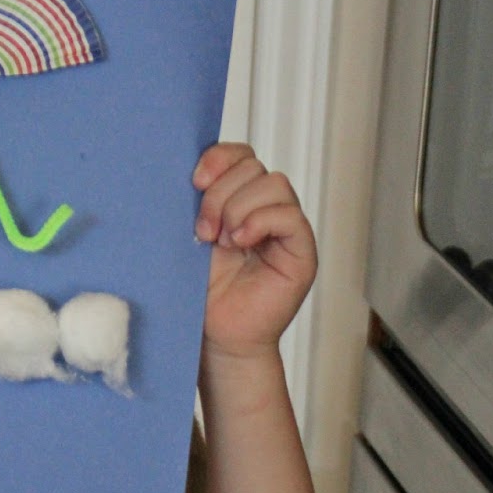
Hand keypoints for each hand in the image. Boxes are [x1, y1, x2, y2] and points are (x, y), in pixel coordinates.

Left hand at [193, 143, 316, 360]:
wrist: (217, 337)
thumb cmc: (203, 294)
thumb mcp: (192, 238)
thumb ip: (199, 203)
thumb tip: (193, 171)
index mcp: (239, 200)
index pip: (241, 155)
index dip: (219, 158)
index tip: (194, 181)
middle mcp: (265, 209)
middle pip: (253, 166)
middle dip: (221, 192)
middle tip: (205, 230)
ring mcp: (286, 229)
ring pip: (273, 184)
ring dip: (239, 208)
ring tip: (224, 241)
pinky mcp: (301, 251)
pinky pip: (289, 216)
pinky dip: (262, 221)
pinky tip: (242, 241)